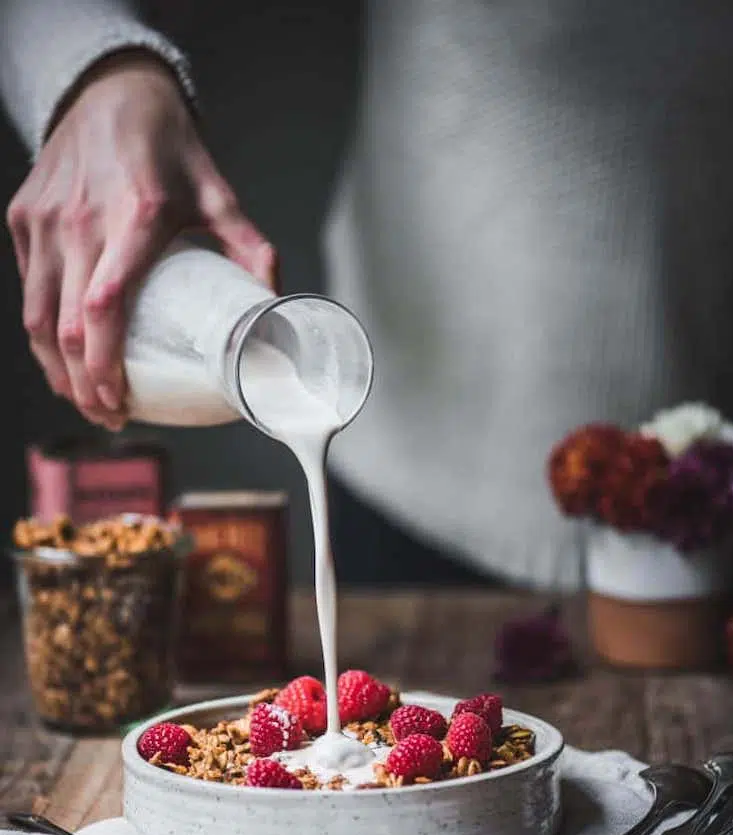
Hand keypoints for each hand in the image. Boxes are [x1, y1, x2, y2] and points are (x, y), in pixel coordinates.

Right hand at [6, 52, 276, 428]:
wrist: (109, 89)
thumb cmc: (168, 148)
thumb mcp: (219, 195)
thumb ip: (252, 250)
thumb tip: (275, 307)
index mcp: (135, 217)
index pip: (105, 307)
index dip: (106, 365)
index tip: (120, 402)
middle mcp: (81, 221)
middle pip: (66, 328)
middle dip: (83, 386)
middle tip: (109, 415)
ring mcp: (45, 221)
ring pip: (36, 318)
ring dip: (57, 371)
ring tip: (84, 400)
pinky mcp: (23, 220)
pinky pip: (29, 292)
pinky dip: (42, 336)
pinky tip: (65, 360)